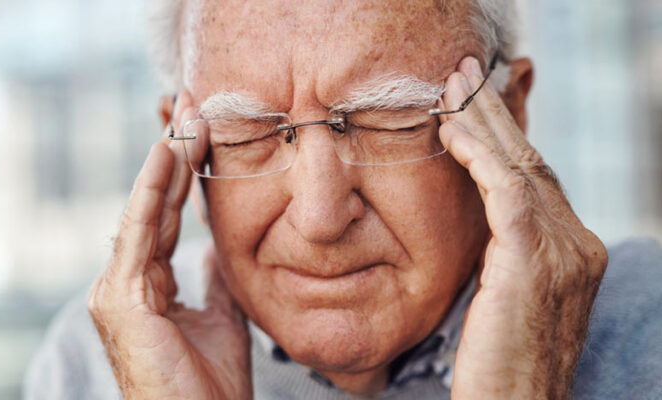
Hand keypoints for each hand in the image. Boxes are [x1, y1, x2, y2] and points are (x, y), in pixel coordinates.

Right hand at [87, 92, 250, 398]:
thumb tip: (213, 250)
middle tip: (191, 108)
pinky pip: (139, 232)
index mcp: (144, 290)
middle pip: (151, 209)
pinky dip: (153, 191)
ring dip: (166, 162)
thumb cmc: (206, 390)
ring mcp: (115, 291)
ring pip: (144, 212)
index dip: (180, 177)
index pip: (163, 221)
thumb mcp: (220, 321)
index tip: (199, 135)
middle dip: (172, 158)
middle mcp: (122, 285)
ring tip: (185, 118)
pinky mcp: (119, 299)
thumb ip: (212, 282)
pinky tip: (168, 154)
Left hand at [438, 57, 607, 398]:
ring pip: (520, 165)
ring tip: (452, 85)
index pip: (537, 178)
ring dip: (483, 119)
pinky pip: (505, 189)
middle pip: (534, 161)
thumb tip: (473, 225)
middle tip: (464, 73)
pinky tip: (451, 130)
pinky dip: (479, 154)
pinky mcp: (533, 260)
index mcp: (574, 253)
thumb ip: (499, 256)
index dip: (505, 137)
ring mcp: (563, 251)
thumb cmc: (496, 369)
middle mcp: (579, 245)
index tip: (473, 103)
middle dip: (496, 113)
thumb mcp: (501, 300)